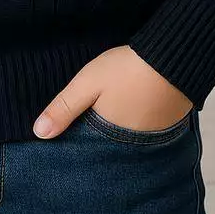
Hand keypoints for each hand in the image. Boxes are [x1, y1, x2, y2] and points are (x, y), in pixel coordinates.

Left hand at [32, 45, 193, 137]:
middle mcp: (132, 148)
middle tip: (84, 135)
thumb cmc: (128, 70)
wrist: (175, 58)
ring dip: (114, 138)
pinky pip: (143, 136)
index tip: (61, 149)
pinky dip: (133, 129)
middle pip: (107, 152)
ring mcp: (152, 139)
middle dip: (94, 147)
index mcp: (109, 140)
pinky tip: (128, 115)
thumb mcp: (88, 84)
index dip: (75, 150)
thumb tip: (39, 133)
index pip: (87, 156)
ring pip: (125, 145)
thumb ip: (64, 108)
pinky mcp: (166, 128)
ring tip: (104, 125)